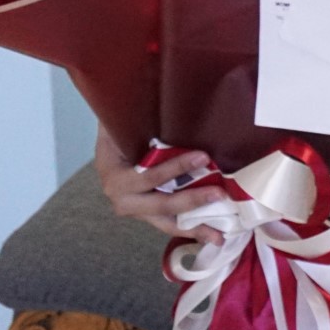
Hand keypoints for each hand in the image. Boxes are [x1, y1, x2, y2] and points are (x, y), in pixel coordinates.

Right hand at [92, 126, 226, 245]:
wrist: (109, 148)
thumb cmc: (119, 132)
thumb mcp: (120, 124)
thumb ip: (136, 118)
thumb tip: (158, 94)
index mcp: (114, 176)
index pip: (147, 176)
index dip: (175, 168)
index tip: (203, 157)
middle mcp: (122, 198)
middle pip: (160, 204)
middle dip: (191, 201)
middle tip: (220, 193)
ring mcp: (137, 210)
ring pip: (167, 222)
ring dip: (194, 227)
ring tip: (219, 235)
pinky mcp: (149, 215)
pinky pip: (171, 223)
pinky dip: (191, 228)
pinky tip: (214, 234)